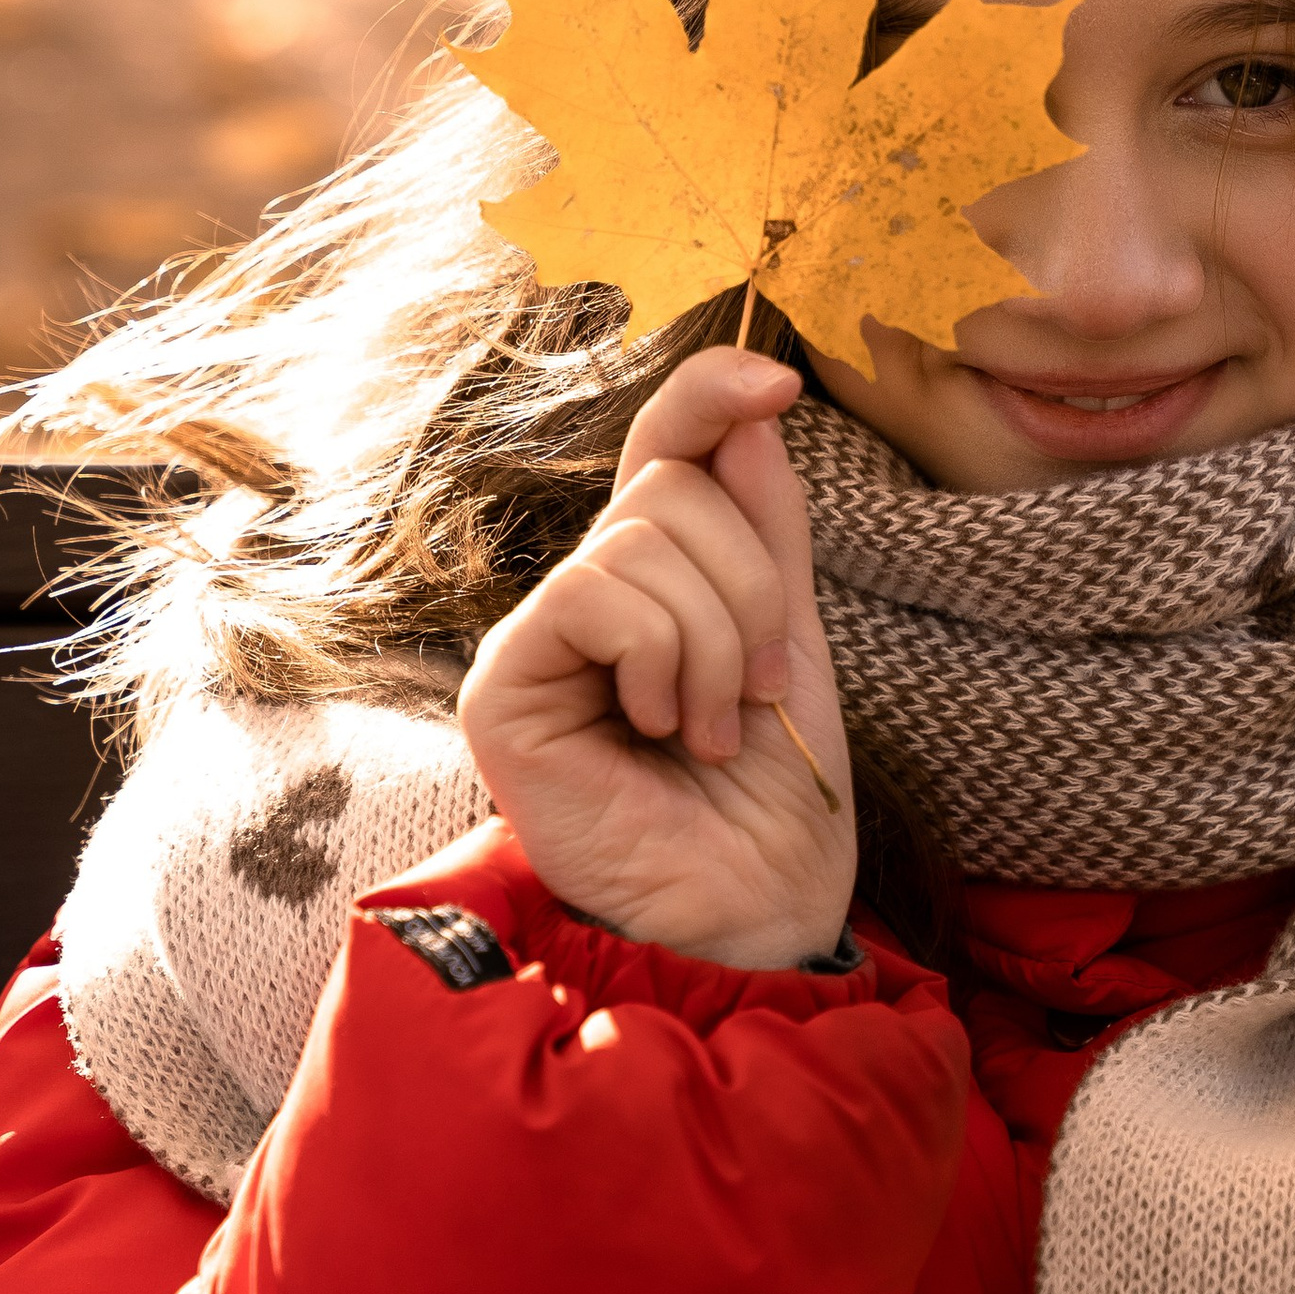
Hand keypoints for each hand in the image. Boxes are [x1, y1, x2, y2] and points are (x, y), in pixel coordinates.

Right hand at [456, 347, 856, 967]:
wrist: (753, 910)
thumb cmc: (772, 795)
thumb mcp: (792, 636)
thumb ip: (768, 527)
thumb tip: (750, 404)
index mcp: (660, 575)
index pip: (666, 443)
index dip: (710, 390)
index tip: (779, 383)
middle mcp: (590, 594)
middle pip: (671, 487)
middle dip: (752, 587)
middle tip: (757, 690)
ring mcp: (541, 636)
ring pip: (641, 538)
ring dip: (718, 642)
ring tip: (711, 729)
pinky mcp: (503, 684)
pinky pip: (592, 595)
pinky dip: (658, 658)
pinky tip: (658, 729)